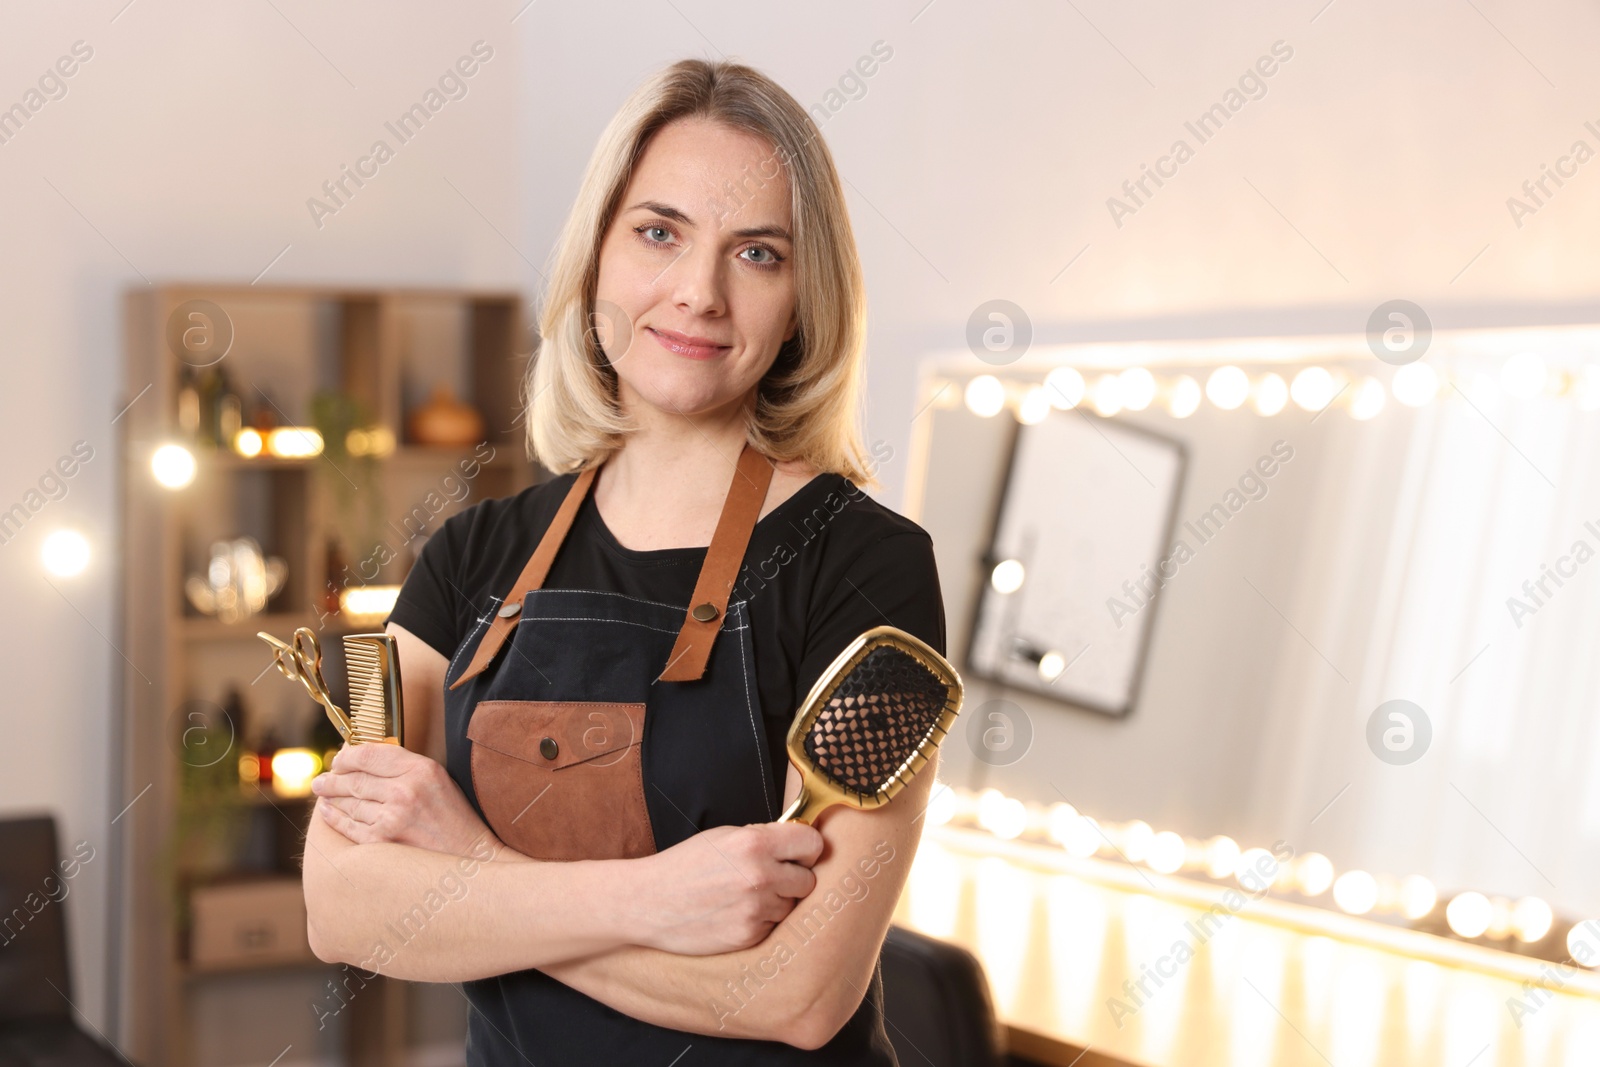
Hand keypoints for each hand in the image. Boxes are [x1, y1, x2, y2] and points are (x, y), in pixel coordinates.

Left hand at [311, 743, 509, 859]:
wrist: (470, 857)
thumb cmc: (454, 818)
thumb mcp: (437, 779)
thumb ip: (404, 766)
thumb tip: (364, 757)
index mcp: (420, 769)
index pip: (369, 754)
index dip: (347, 756)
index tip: (339, 759)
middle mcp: (404, 791)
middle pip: (354, 778)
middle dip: (332, 778)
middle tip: (321, 779)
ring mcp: (391, 818)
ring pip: (349, 802)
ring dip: (331, 797)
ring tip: (323, 793)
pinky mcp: (382, 842)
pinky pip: (349, 826)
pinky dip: (335, 818)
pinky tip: (329, 812)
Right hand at [631, 822, 823, 955]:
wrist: (648, 903)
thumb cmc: (684, 866)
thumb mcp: (723, 837)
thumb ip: (763, 838)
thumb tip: (799, 845)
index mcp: (754, 843)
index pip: (813, 844)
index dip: (806, 850)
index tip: (798, 854)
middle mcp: (760, 876)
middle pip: (808, 880)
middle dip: (793, 879)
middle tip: (768, 878)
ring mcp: (755, 910)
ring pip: (791, 907)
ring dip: (776, 902)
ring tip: (744, 897)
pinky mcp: (748, 936)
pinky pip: (772, 927)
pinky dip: (760, 922)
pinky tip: (734, 914)